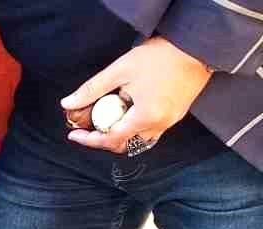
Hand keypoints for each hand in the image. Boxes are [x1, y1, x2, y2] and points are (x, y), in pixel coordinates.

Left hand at [61, 37, 211, 154]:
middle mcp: (161, 124)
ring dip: (120, 136)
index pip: (111, 140)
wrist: (196, 47)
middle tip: (88, 128)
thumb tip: (68, 103)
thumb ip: (92, 89)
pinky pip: (151, 131)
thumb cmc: (161, 56)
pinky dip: (134, 128)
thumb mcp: (119, 71)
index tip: (75, 135)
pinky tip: (125, 114)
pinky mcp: (177, 114)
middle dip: (103, 140)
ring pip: (139, 140)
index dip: (89, 140)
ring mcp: (171, 121)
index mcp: (146, 116)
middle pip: (125, 145)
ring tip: (105, 121)